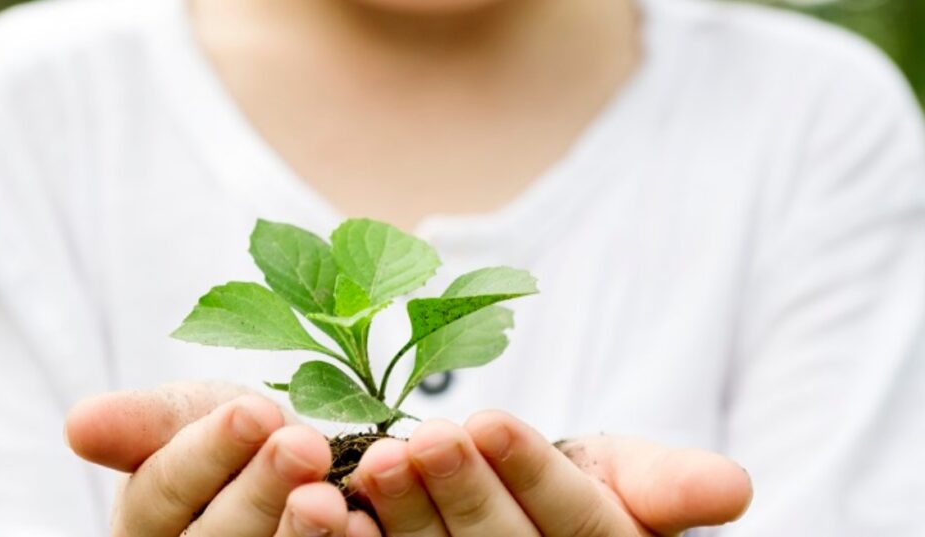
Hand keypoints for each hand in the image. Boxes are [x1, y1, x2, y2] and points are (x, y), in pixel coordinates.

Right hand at [64, 382, 380, 536]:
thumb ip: (145, 423)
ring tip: (331, 498)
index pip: (163, 492)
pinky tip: (365, 524)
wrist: (289, 462)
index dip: (208, 453)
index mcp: (148, 523)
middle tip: (303, 447)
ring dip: (302, 534)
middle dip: (260, 491)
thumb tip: (78, 426)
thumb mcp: (188, 415)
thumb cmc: (229, 438)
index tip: (254, 412)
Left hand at [351, 411, 752, 535]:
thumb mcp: (620, 472)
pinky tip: (330, 509)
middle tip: (426, 436)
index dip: (533, 476)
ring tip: (375, 460)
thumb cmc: (576, 489)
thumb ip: (664, 481)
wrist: (515, 507)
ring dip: (401, 517)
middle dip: (461, 491)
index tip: (490, 422)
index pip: (576, 524)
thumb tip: (736, 489)